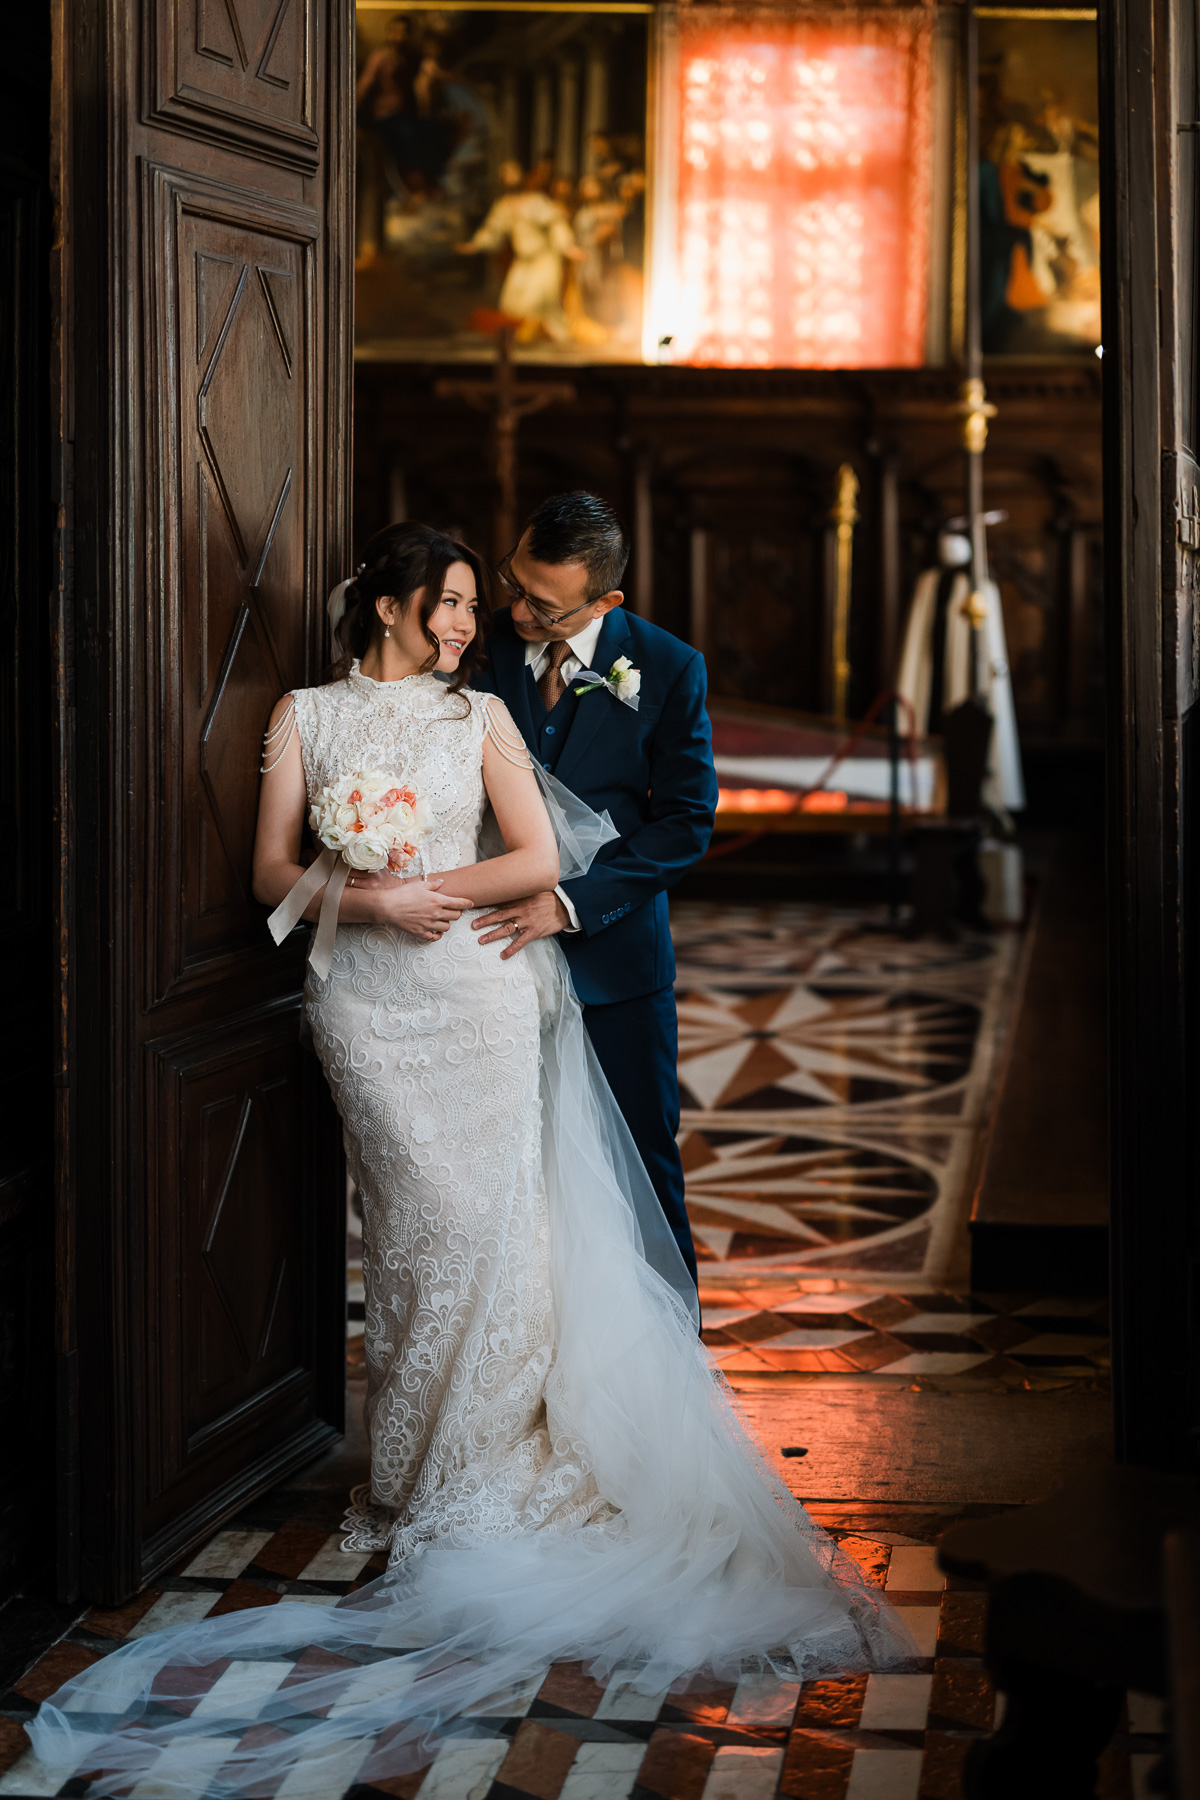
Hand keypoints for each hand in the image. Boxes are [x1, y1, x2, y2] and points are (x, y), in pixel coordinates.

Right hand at [348, 872, 470, 942]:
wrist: (387, 907)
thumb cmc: (402, 894)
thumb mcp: (419, 885)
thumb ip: (433, 885)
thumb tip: (441, 882)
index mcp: (437, 900)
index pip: (459, 903)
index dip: (467, 903)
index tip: (471, 903)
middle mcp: (436, 913)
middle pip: (455, 916)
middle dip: (456, 913)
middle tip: (452, 910)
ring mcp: (429, 924)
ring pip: (447, 928)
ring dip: (446, 923)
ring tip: (441, 919)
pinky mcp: (421, 933)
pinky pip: (435, 937)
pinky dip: (437, 934)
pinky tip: (434, 930)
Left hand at [472, 890, 568, 957]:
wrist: (565, 906)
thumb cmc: (549, 899)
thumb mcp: (533, 892)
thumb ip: (520, 894)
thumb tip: (507, 893)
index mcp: (520, 900)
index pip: (499, 901)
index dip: (486, 904)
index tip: (474, 905)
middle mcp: (521, 910)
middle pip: (499, 915)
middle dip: (485, 920)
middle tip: (473, 925)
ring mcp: (527, 922)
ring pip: (506, 929)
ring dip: (493, 935)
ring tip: (481, 940)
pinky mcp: (534, 932)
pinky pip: (520, 942)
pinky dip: (511, 949)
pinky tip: (503, 955)